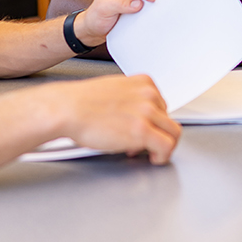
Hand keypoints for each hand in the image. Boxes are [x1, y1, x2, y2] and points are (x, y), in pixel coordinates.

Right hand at [59, 74, 180, 163]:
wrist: (68, 109)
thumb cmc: (82, 102)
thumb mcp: (115, 90)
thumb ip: (131, 99)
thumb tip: (137, 115)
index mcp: (143, 83)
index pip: (163, 105)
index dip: (154, 121)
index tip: (147, 128)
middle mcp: (148, 95)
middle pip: (169, 119)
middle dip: (157, 133)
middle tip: (144, 143)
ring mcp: (147, 113)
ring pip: (173, 133)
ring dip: (163, 145)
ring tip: (151, 152)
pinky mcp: (142, 131)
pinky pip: (167, 146)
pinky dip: (164, 156)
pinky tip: (154, 158)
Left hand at [74, 0, 155, 46]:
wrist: (93, 29)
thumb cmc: (95, 16)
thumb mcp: (105, 9)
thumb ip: (121, 5)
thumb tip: (138, 4)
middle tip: (156, 5)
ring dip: (149, 6)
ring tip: (153, 11)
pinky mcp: (135, 8)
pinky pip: (145, 9)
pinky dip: (147, 12)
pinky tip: (149, 17)